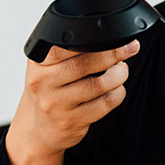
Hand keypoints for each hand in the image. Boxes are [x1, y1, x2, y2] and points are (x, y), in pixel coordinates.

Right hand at [6, 41, 139, 164]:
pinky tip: (116, 90)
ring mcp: (57, 105)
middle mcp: (43, 83)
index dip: (94, 40)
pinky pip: (104, 104)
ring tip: (121, 71)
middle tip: (127, 50)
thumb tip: (103, 34)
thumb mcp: (45, 69)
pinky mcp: (72, 121)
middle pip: (84, 64)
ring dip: (119, 75)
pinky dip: (118, 93)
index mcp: (37, 64)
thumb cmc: (47, 93)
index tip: (114, 37)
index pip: (64, 45)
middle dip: (113, 54)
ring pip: (98, 85)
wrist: (38, 130)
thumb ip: (64, 51)